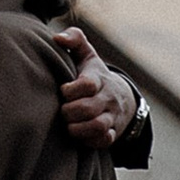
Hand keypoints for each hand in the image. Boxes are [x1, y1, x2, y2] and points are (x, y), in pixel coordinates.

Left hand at [51, 26, 138, 151]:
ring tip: (68, 125)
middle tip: (62, 111)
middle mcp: (108, 97)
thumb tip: (57, 37)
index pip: (87, 84)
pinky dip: (89, 141)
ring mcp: (112, 116)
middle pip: (89, 108)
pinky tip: (79, 135)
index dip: (71, 90)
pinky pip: (104, 141)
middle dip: (70, 112)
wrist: (122, 97)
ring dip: (78, 129)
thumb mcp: (87, 55)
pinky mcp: (113, 132)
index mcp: (99, 78)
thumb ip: (74, 39)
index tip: (63, 90)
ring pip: (98, 127)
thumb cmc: (94, 75)